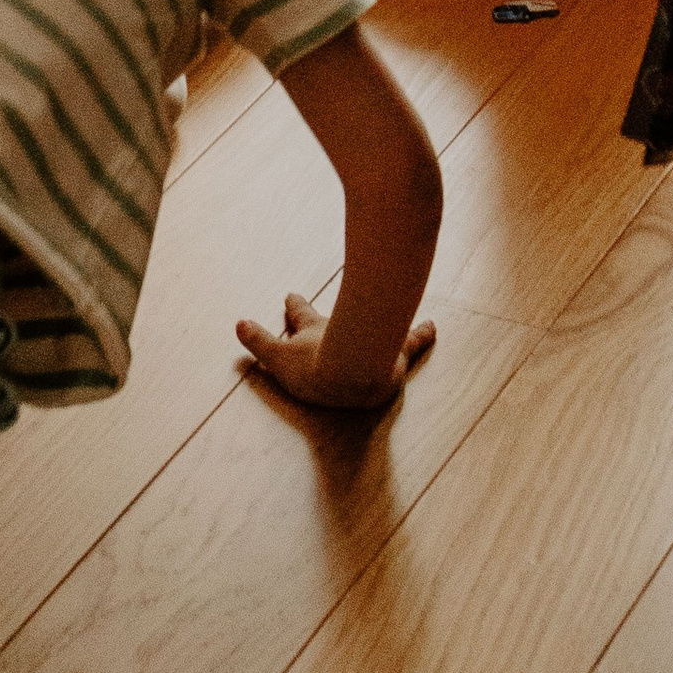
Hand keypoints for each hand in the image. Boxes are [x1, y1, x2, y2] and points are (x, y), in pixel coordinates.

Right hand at [235, 294, 435, 412]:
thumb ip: (258, 343)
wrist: (354, 377)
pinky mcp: (395, 355)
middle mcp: (343, 328)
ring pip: (379, 323)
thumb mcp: (278, 360)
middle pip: (336, 313)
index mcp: (315, 330)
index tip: (291, 295)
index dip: (295, 306)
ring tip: (394, 306)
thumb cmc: (316, 370)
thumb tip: (238, 323)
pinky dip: (422, 333)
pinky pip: (412, 340)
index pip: (301, 314)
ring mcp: (368, 340)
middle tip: (334, 298)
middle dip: (334, 307)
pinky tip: (434, 326)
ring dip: (380, 314)